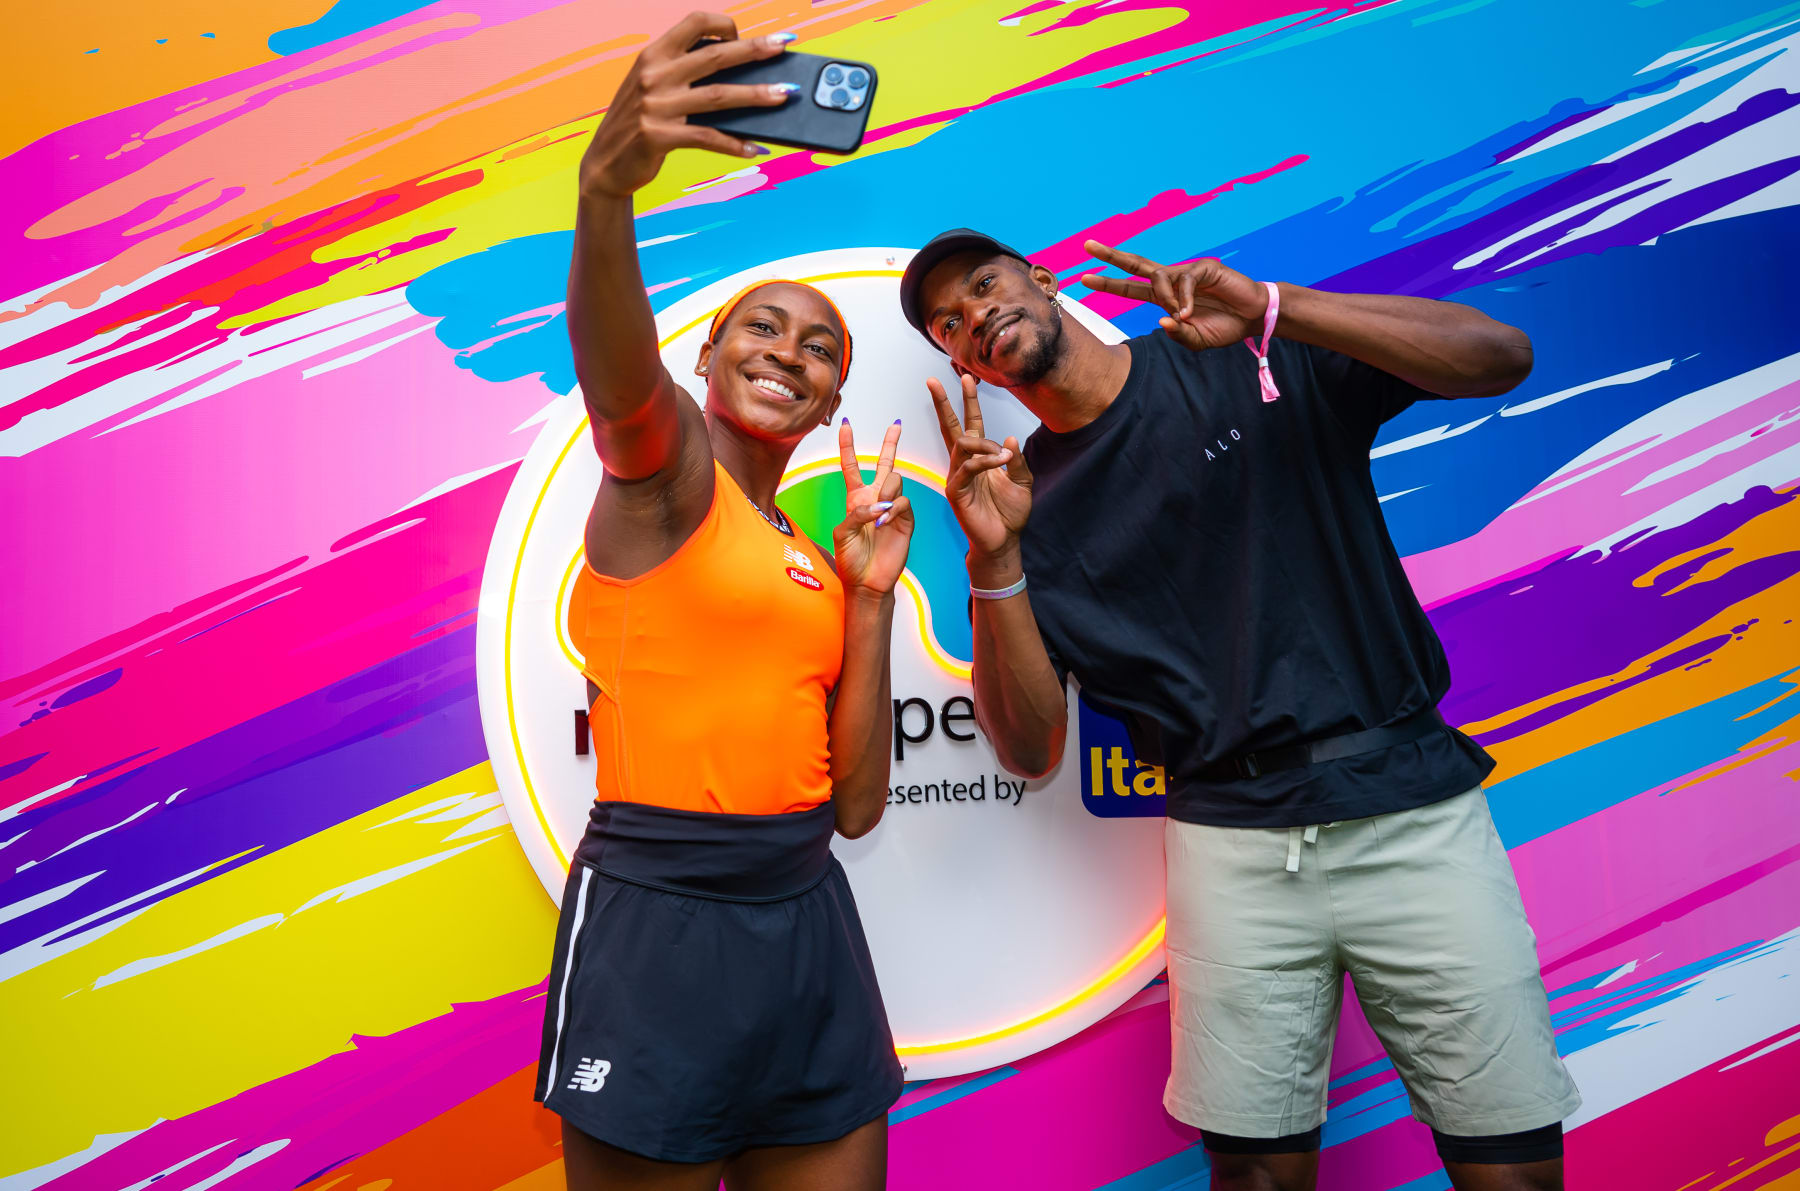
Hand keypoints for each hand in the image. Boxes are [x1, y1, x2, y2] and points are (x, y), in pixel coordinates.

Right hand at [580, 12, 795, 197]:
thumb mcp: (651, 88)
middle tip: (783, 45)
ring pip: (719, 96)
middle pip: (716, 56)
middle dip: (754, 49)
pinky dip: (735, 144)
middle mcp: (654, 75)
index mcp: (653, 55)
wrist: (604, 164)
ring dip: (756, 95)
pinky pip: (708, 138)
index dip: (724, 24)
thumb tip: (738, 74)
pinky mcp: (659, 137)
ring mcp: (656, 106)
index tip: (744, 36)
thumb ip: (682, 73)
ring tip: (784, 95)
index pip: (694, 22)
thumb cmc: (636, 124)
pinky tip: (756, 148)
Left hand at [833, 420, 913, 594]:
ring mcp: (892, 508)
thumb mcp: (843, 533)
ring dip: (886, 492)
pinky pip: (904, 501)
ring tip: (878, 515)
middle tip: (896, 425)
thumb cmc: (850, 559)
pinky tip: (884, 522)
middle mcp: (875, 499)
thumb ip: (857, 512)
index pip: (851, 466)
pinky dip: (893, 509)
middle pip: (885, 464)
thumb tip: (880, 504)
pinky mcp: (906, 520)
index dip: (847, 445)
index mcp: (855, 499)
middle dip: (890, 443)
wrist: (867, 582)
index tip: (845, 424)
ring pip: (895, 480)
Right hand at [928, 373, 1031, 562]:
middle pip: (951, 427)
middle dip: (943, 403)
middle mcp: (964, 463)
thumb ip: (1015, 459)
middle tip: (933, 380)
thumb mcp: (1022, 481)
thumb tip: (1009, 437)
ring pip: (962, 445)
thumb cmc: (1010, 513)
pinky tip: (998, 461)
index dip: (968, 401)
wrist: (1003, 541)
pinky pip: (967, 467)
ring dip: (984, 444)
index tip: (965, 377)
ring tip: (1001, 455)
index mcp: (979, 458)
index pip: (970, 424)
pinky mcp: (956, 491)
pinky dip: (984, 461)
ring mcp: (957, 476)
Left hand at [1079, 239, 1270, 350]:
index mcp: (1165, 297)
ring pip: (1160, 276)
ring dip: (1166, 299)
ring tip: (1182, 316)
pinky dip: (1184, 298)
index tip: (1084, 279)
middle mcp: (1172, 280)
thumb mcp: (1195, 340)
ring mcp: (1187, 271)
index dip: (1109, 282)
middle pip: (1136, 264)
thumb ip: (1176, 334)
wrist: (1253, 318)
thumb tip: (1162, 321)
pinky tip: (1191, 311)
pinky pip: (1185, 280)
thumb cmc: (1224, 327)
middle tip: (1087, 246)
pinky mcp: (1204, 267)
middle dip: (1111, 256)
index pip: (1131, 286)